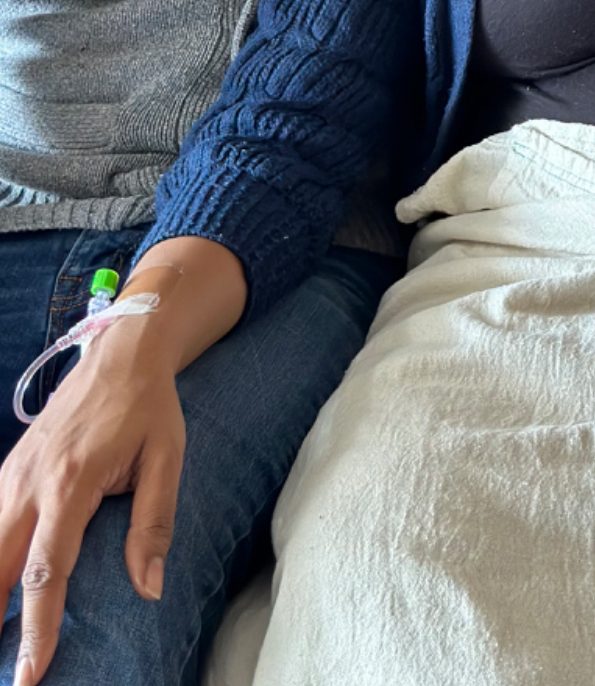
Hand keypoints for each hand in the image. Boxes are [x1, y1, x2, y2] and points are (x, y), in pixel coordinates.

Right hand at [0, 237, 245, 684]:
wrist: (121, 350)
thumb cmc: (149, 406)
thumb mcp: (167, 458)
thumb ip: (154, 523)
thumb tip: (149, 587)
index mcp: (71, 483)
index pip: (44, 571)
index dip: (37, 628)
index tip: (30, 674)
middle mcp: (30, 482)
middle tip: (4, 669)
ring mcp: (11, 474)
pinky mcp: (7, 468)